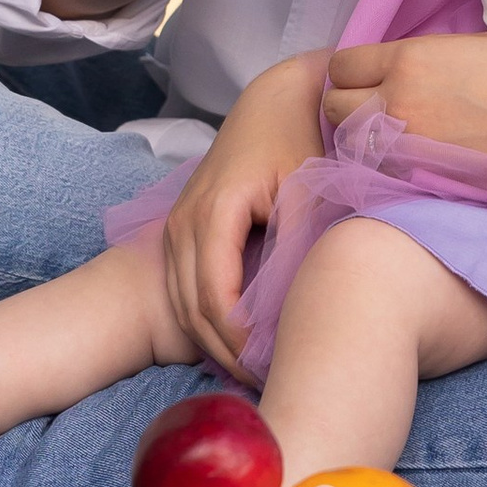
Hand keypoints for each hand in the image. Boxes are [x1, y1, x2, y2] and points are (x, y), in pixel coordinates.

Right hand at [162, 54, 328, 373]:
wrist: (276, 100)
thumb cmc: (299, 139)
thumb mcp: (309, 189)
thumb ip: (298, 243)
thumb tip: (293, 308)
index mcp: (214, 212)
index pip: (216, 298)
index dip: (240, 343)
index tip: (275, 370)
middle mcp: (185, 222)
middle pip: (192, 310)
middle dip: (227, 354)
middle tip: (270, 386)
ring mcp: (177, 226)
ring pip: (183, 305)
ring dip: (215, 343)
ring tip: (258, 373)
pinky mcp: (184, 230)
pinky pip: (186, 289)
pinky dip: (207, 322)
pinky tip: (242, 345)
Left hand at [327, 32, 486, 237]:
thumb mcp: (471, 46)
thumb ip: (425, 57)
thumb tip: (405, 68)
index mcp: (409, 59)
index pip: (342, 64)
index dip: (352, 70)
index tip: (367, 76)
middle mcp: (397, 102)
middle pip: (333, 106)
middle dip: (347, 105)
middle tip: (373, 107)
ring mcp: (406, 148)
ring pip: (351, 146)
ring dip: (362, 140)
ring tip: (391, 137)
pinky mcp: (422, 181)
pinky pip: (380, 174)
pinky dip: (385, 168)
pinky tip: (411, 159)